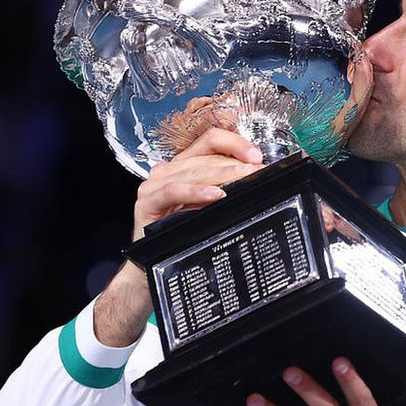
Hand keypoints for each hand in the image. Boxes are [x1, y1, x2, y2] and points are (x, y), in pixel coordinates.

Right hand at [132, 127, 263, 240]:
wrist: (153, 264)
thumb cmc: (179, 232)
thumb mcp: (208, 205)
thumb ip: (224, 187)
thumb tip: (253, 176)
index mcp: (184, 164)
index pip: (211, 140)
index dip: (235, 144)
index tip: (256, 157)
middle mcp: (169, 170)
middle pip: (206, 157)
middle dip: (236, 164)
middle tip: (257, 172)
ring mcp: (155, 184)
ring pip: (193, 171)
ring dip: (222, 174)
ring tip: (243, 178)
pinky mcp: (148, 202)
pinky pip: (173, 191)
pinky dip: (195, 191)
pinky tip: (214, 194)